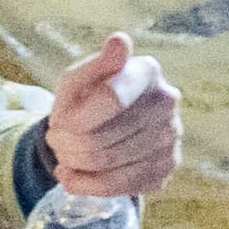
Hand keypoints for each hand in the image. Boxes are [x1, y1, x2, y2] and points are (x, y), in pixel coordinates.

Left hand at [39, 34, 181, 200]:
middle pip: (100, 139)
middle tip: (58, 140)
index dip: (74, 119)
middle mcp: (168, 102)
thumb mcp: (78, 79)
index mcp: (148, 71)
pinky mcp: (166, 167)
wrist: (105, 127)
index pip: (110, 100)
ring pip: (106, 164)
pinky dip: (86, 185)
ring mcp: (171, 137)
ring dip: (73, 163)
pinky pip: (119, 186)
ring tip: (67, 154)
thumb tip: (120, 41)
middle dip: (66, 144)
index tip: (58, 122)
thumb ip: (94, 65)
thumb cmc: (88, 98)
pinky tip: (74, 176)